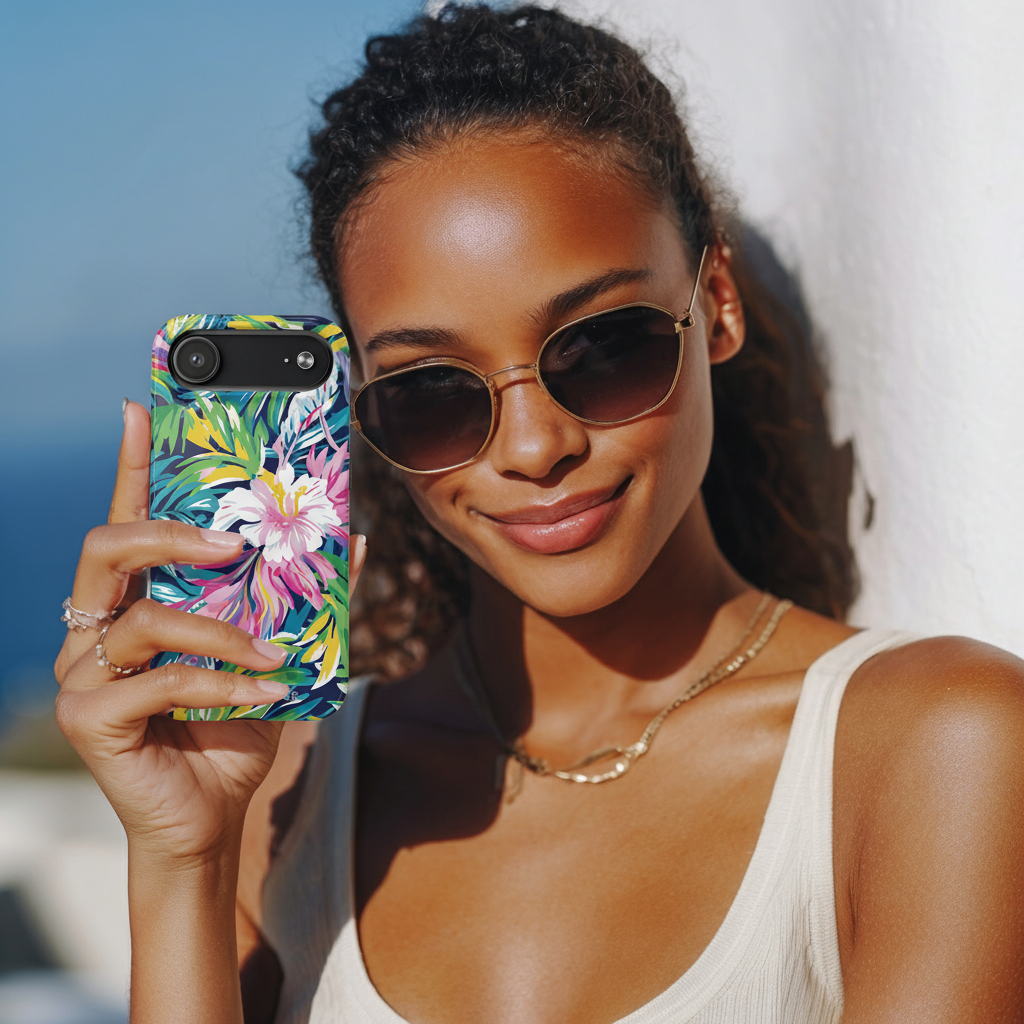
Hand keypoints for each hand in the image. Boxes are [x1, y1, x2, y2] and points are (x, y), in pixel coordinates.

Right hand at [54, 401, 365, 861]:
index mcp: (138, 600)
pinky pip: (160, 683)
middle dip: (169, 533)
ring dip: (222, 633)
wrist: (214, 814)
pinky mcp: (90, 718)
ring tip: (276, 653)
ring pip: (141, 620)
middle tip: (230, 543)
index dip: (131, 464)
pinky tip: (268, 696)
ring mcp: (84, 673)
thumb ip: (301, 599)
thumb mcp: (275, 653)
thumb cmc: (235, 726)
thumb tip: (355, 540)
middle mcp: (97, 627)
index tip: (141, 409)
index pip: (128, 518)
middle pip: (106, 547)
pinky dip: (224, 685)